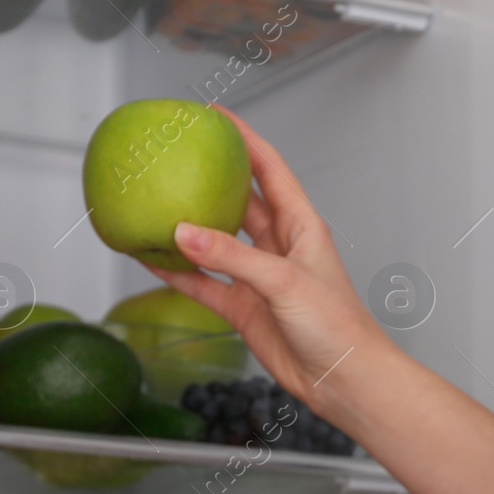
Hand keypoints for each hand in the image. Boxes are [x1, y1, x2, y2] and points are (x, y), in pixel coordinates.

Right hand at [147, 107, 382, 409]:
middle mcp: (279, 246)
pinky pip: (204, 283)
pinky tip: (150, 259)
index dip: (244, 139)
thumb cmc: (337, 327)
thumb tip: (182, 233)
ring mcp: (259, 277)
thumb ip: (231, 257)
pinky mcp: (244, 308)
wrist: (343, 379)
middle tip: (174, 156)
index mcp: (301, 226)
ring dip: (187, 228)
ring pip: (215, 243)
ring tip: (152, 204)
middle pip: (239, 200)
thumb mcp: (284, 281)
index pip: (269, 169)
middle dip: (210, 178)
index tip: (213, 114)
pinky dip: (178, 273)